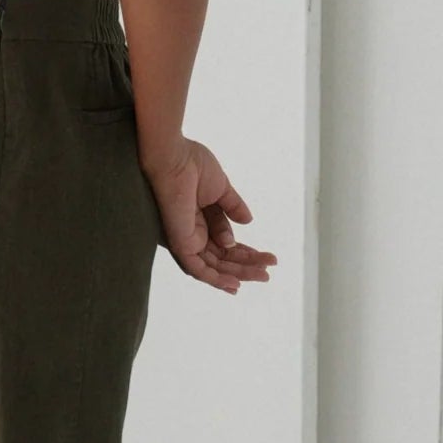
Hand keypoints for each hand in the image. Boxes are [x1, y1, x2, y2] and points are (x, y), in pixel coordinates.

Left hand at [140, 136, 277, 294]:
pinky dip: (215, 279)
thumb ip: (233, 206)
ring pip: (213, 266)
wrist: (175, 157)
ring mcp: (185, 239)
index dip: (245, 253)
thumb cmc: (191, 164)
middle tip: (268, 272)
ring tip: (263, 276)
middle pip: (222, 257)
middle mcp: (192, 233)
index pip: (225, 244)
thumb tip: (249, 221)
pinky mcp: (179, 244)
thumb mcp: (220, 188)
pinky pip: (197, 269)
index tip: (266, 257)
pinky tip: (235, 284)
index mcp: (200, 220)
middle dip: (246, 266)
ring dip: (238, 274)